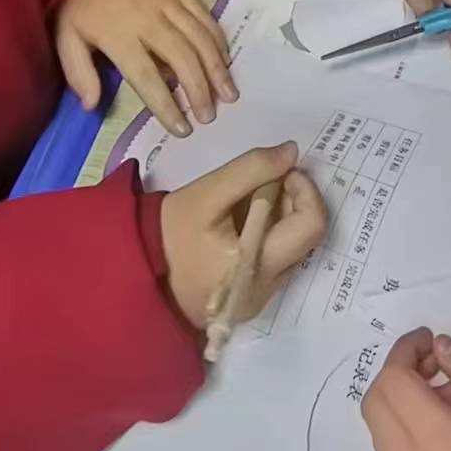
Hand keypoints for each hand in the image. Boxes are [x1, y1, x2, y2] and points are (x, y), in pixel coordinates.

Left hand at [56, 0, 235, 136]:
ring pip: (200, 39)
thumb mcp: (66, 36)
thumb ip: (78, 72)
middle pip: (182, 59)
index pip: (146, 77)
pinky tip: (225, 60)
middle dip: (199, 91)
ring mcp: (169, 0)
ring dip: (217, 69)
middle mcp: (148, 19)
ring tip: (228, 95)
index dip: (166, 105)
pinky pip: (206, 17)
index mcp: (118, 34)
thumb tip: (91, 106)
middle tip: (209, 116)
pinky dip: (218, 40)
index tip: (182, 128)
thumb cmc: (81, 1)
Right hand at [159, 142, 326, 329]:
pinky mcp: (252, 298)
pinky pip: (277, 260)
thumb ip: (251, 169)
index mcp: (258, 264)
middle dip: (295, 200)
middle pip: (307, 237)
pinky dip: (271, 234)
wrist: (139, 275)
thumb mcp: (206, 194)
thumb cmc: (170, 234)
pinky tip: (244, 221)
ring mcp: (261, 297)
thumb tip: (292, 152)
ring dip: (284, 217)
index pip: (311, 224)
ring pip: (294, 249)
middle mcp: (268, 287)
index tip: (282, 170)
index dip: (306, 189)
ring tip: (251, 200)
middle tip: (267, 181)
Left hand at [363, 328, 450, 450]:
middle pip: (376, 402)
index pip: (393, 380)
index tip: (431, 338)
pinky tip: (450, 437)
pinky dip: (406, 432)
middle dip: (400, 374)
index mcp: (434, 441)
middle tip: (441, 368)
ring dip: (403, 404)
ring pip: (380, 430)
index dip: (406, 350)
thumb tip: (441, 348)